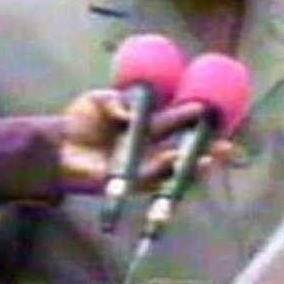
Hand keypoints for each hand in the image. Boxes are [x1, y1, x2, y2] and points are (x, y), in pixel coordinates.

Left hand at [58, 91, 234, 193]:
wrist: (56, 148)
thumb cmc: (78, 122)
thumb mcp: (97, 101)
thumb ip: (114, 101)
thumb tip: (129, 116)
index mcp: (144, 123)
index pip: (175, 118)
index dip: (193, 114)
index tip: (210, 108)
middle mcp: (148, 145)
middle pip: (184, 145)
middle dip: (207, 146)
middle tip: (227, 145)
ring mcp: (141, 165)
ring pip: (175, 165)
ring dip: (194, 162)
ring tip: (212, 158)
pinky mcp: (129, 182)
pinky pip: (153, 180)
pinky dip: (167, 174)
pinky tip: (179, 166)